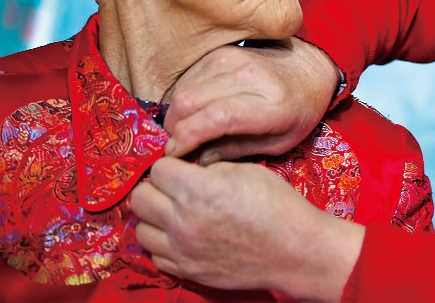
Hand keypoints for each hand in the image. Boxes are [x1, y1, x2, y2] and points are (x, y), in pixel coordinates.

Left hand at [130, 157, 362, 301]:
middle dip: (156, 187)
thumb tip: (188, 167)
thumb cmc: (276, 205)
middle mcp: (182, 221)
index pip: (158, 169)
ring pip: (141, 228)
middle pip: (140, 197)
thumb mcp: (246, 170)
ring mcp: (182, 250)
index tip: (183, 168)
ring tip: (175, 213)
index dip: (172, 164)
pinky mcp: (187, 270)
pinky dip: (163, 243)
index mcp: (198, 190)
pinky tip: (182, 235)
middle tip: (174, 188)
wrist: (294, 249)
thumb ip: (209, 167)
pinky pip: (155, 254)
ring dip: (155, 217)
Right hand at [163, 37, 338, 160]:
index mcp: (271, 105)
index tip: (175, 153)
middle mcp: (249, 77)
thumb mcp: (279, 142)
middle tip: (179, 144)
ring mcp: (234, 59)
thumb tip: (198, 160)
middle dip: (175, 128)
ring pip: (184, 88)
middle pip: (190, 101)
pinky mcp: (222, 52)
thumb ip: (238, 150)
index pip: (217, 117)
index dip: (188, 136)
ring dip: (177, 113)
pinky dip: (184, 96)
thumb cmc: (298, 112)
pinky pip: (188, 76)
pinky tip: (196, 109)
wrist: (310, 70)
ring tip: (188, 128)